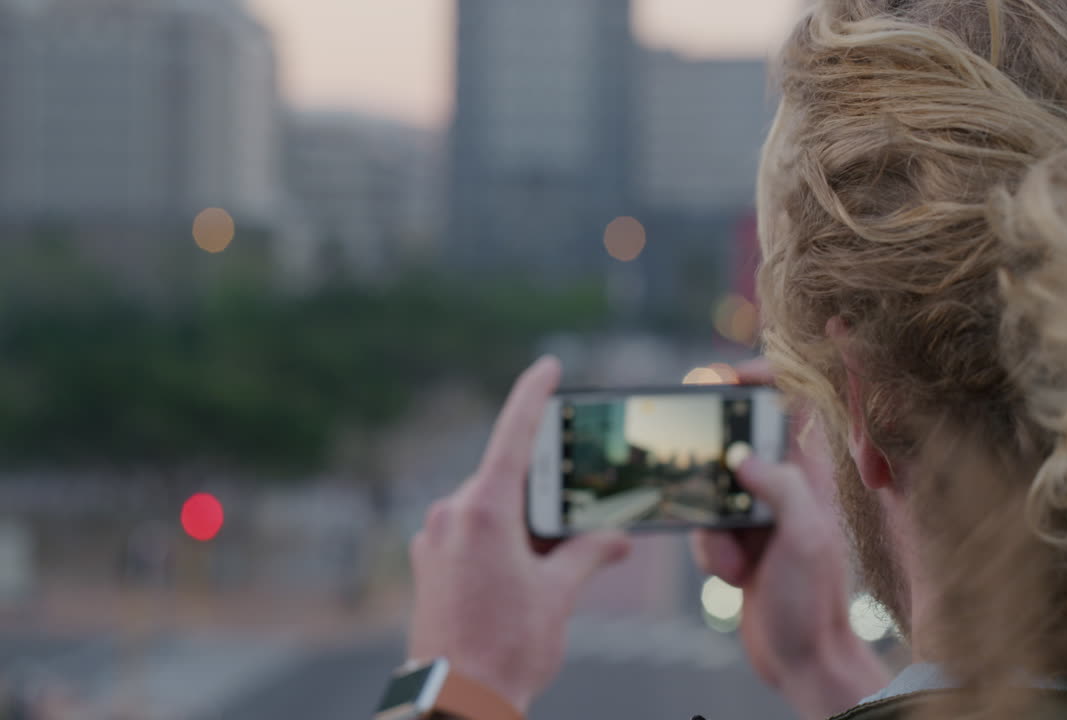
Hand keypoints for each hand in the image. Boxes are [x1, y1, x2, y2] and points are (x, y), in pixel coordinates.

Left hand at [407, 356, 631, 712]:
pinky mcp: (427, 561)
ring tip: (553, 558)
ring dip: (524, 521)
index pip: (512, 436)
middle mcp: (451, 515)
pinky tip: (525, 570)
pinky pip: (470, 531)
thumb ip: (589, 553)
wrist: (456, 700)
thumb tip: (619, 539)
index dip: (532, 395)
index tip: (548, 367)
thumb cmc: (506, 649)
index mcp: (483, 512)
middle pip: (507, 478)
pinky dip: (501, 538)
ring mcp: (434, 538)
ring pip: (489, 507)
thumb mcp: (559, 594)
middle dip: (545, 489)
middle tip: (580, 508)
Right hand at [691, 360, 890, 717]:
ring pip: (712, 489)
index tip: (726, 377)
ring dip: (709, 522)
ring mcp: (758, 516)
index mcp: (810, 475)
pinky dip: (708, 552)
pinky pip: (705, 528)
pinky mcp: (737, 544)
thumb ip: (780, 488)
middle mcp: (783, 487)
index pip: (791, 405)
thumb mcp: (804, 537)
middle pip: (738, 441)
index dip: (763, 380)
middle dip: (712, 455)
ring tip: (729, 559)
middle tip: (687, 449)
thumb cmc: (814, 601)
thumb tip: (742, 457)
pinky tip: (729, 577)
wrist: (803, 662)